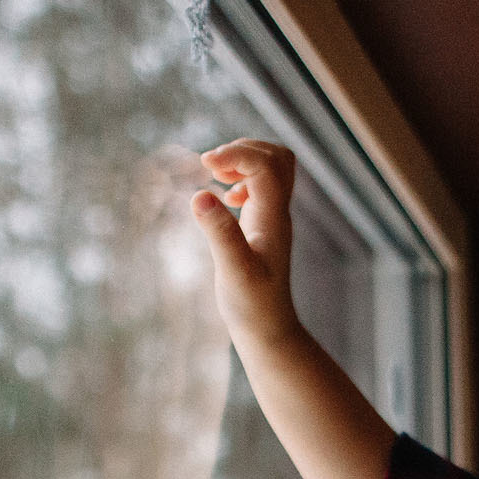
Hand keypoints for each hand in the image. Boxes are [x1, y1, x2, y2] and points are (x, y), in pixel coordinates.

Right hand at [189, 139, 304, 347]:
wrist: (267, 329)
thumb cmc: (252, 306)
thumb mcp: (232, 270)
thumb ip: (219, 233)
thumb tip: (200, 195)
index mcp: (273, 218)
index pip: (266, 165)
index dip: (236, 154)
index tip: (206, 166)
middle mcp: (277, 213)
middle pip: (277, 157)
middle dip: (243, 149)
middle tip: (212, 165)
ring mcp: (271, 218)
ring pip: (271, 169)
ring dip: (243, 161)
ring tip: (216, 175)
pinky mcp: (261, 226)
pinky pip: (260, 187)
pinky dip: (241, 180)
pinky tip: (224, 198)